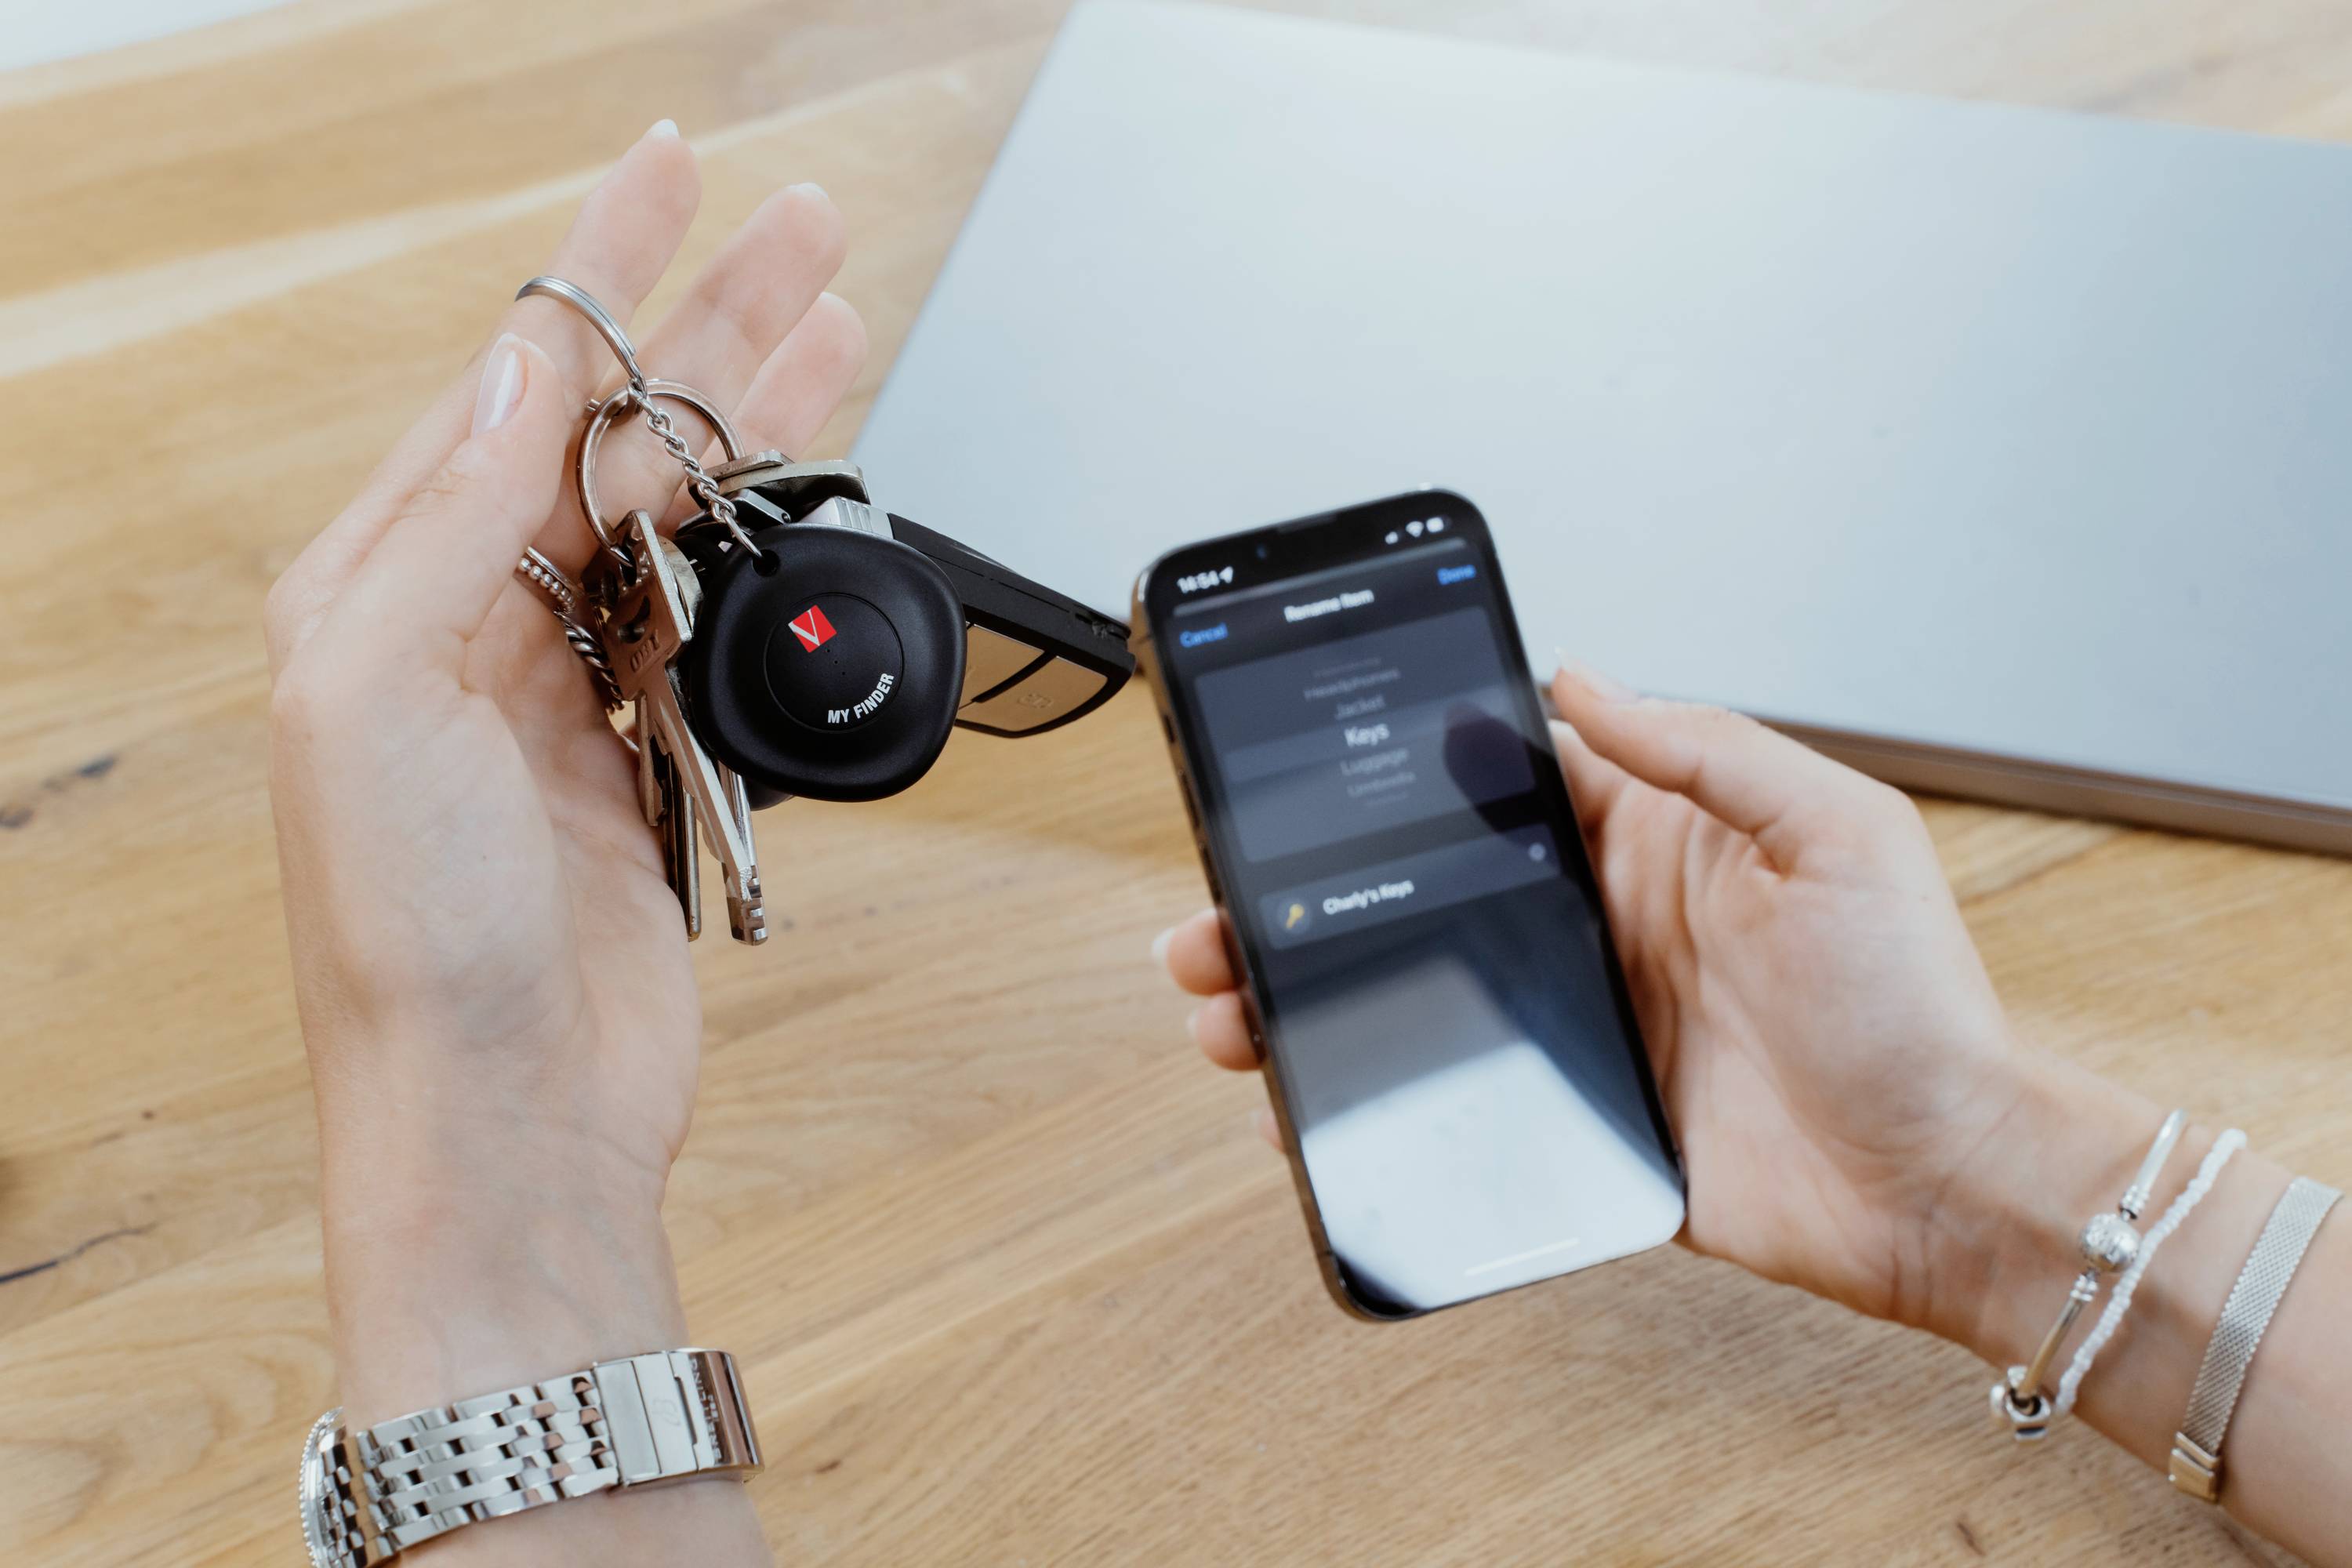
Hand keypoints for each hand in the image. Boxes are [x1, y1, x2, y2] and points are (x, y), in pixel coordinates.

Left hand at [265, 122, 863, 1435]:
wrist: (507, 1110)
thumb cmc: (409, 936)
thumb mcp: (375, 695)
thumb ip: (446, 521)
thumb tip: (509, 372)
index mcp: (383, 583)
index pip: (511, 383)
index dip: (601, 271)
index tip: (668, 172)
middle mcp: (474, 619)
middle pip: (616, 426)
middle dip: (714, 321)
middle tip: (809, 231)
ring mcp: (569, 686)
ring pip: (681, 508)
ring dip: (759, 414)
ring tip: (841, 321)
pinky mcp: (647, 753)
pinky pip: (717, 609)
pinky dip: (769, 539)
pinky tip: (804, 486)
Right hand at [1158, 662, 2027, 1333]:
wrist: (1950, 1185)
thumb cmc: (1920, 1007)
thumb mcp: (1835, 832)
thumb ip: (1703, 749)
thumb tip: (1583, 675)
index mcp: (1653, 844)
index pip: (1497, 783)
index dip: (1395, 775)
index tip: (1303, 775)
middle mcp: (1604, 929)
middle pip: (1421, 895)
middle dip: (1310, 899)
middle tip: (1226, 913)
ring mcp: (1584, 1027)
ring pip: (1413, 995)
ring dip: (1312, 996)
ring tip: (1231, 1005)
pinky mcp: (1580, 1121)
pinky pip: (1451, 1100)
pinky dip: (1371, 1099)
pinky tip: (1307, 1100)